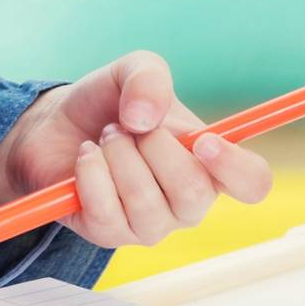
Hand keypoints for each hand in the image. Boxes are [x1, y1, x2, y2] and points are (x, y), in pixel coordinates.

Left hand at [0, 51, 273, 247]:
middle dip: (152, 146)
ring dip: (117, 155)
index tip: (203, 142)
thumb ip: (148, 79)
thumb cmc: (107, 103)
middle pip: (194, 191)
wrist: (53, 123)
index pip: (252, 183)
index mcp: (208, 163)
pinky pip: (107, 212)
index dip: (236, 168)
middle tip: (126, 125)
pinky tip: (85, 156)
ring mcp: (151, 224)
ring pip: (147, 202)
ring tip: (104, 137)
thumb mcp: (129, 70)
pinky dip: (90, 172)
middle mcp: (188, 201)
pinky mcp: (110, 235)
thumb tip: (146, 119)